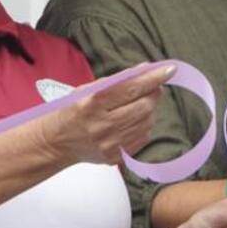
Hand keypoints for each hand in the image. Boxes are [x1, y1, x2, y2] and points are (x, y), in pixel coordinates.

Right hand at [39, 64, 173, 165]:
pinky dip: (144, 125)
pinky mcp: (116, 157)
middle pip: (143, 107)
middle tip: (154, 86)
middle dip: (154, 93)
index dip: (152, 79)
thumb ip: (117, 80)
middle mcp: (101, 126)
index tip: (169, 70)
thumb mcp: (88, 89)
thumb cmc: (73, 110)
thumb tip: (146, 70)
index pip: (130, 89)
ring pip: (147, 122)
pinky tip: (133, 119)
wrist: (57, 143)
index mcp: (91, 104)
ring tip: (139, 103)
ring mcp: (110, 145)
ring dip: (149, 109)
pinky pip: (143, 137)